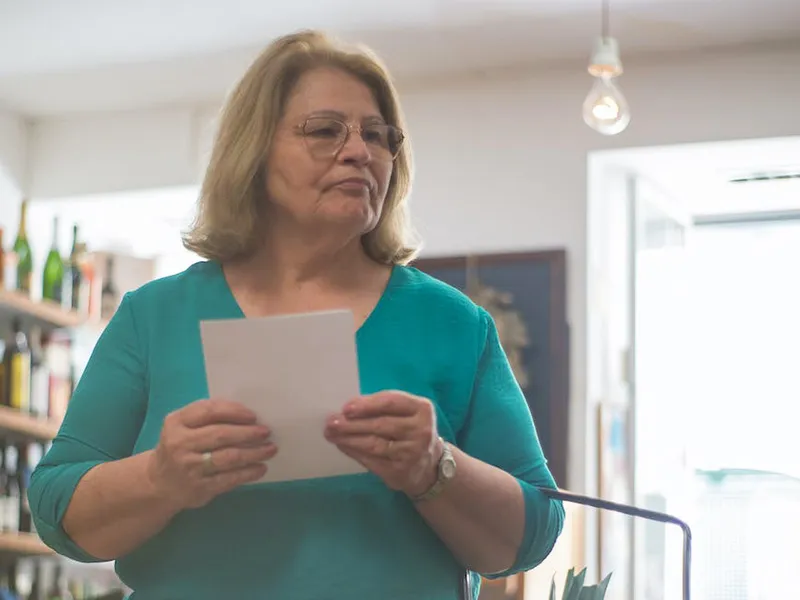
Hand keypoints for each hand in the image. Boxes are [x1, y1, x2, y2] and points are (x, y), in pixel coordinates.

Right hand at [147, 398, 276, 510]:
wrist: (159, 483)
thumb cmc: (180, 446)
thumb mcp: (183, 426)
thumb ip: (208, 416)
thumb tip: (247, 413)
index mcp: (176, 422)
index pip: (209, 411)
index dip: (234, 411)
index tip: (253, 415)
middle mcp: (180, 444)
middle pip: (221, 435)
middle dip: (248, 433)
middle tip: (266, 432)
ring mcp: (189, 468)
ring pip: (228, 457)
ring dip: (253, 453)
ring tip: (270, 449)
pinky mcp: (199, 488)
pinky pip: (229, 479)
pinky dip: (248, 473)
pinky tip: (260, 468)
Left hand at [324, 391, 442, 496]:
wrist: (428, 467)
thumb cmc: (409, 432)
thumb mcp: (406, 413)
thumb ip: (383, 408)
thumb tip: (348, 409)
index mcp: (422, 409)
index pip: (391, 402)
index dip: (366, 405)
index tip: (346, 408)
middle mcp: (420, 431)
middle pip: (380, 425)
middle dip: (352, 423)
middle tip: (331, 422)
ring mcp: (411, 453)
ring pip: (374, 444)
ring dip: (349, 438)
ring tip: (332, 434)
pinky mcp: (400, 472)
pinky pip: (372, 461)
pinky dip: (354, 452)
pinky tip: (343, 446)